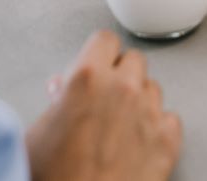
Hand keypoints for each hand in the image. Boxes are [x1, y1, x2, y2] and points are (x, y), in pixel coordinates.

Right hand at [27, 31, 180, 180]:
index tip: (95, 66)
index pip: (105, 39)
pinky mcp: (168, 140)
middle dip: (120, 75)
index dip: (99, 54)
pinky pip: (170, 117)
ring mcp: (149, 113)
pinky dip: (158, 126)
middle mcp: (123, 89)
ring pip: (153, 87)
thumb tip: (62, 88)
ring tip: (120, 124)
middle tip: (104, 98)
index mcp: (87, 78)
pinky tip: (139, 141)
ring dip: (139, 100)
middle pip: (134, 59)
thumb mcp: (36, 133)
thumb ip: (55, 100)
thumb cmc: (54, 179)